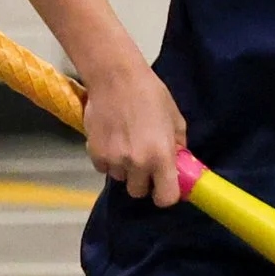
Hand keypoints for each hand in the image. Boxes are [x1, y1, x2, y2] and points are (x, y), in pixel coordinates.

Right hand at [81, 63, 187, 205]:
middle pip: (139, 192)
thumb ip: (178, 144)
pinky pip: (104, 168)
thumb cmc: (150, 93)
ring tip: (126, 144)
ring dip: (125, 168)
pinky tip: (112, 139)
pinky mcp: (95, 154)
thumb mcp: (175, 118)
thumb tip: (179, 161)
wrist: (115, 77)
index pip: (165, 198)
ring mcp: (114, 160)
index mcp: (161, 157)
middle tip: (144, 162)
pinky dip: (108, 160)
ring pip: (120, 179)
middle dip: (142, 181)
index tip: (164, 187)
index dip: (165, 195)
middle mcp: (137, 164)